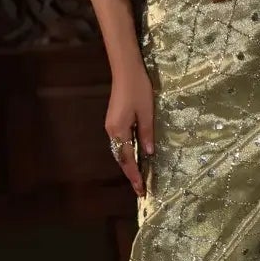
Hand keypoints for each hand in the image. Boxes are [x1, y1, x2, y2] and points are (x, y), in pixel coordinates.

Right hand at [106, 62, 155, 197]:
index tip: (140, 190)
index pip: (128, 159)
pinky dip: (127, 153)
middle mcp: (112, 131)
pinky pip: (120, 142)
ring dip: (129, 164)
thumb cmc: (138, 90)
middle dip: (130, 174)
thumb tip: (148, 153)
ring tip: (139, 177)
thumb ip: (146, 134)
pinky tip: (135, 156)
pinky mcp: (114, 120)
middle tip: (140, 189)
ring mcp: (111, 125)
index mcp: (119, 131)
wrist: (126, 70)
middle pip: (121, 158)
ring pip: (119, 150)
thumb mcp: (147, 113)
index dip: (134, 175)